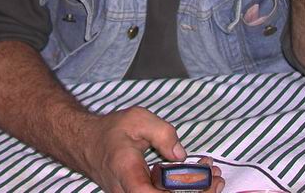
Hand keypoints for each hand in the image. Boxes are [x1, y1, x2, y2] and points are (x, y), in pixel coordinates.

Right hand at [80, 106, 223, 192]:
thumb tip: (181, 155)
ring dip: (194, 192)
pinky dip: (184, 190)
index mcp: (128, 175)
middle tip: (218, 178)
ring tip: (214, 177)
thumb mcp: (137, 119)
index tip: (205, 181)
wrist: (86, 145)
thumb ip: (162, 133)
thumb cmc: (110, 132)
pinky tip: (199, 176)